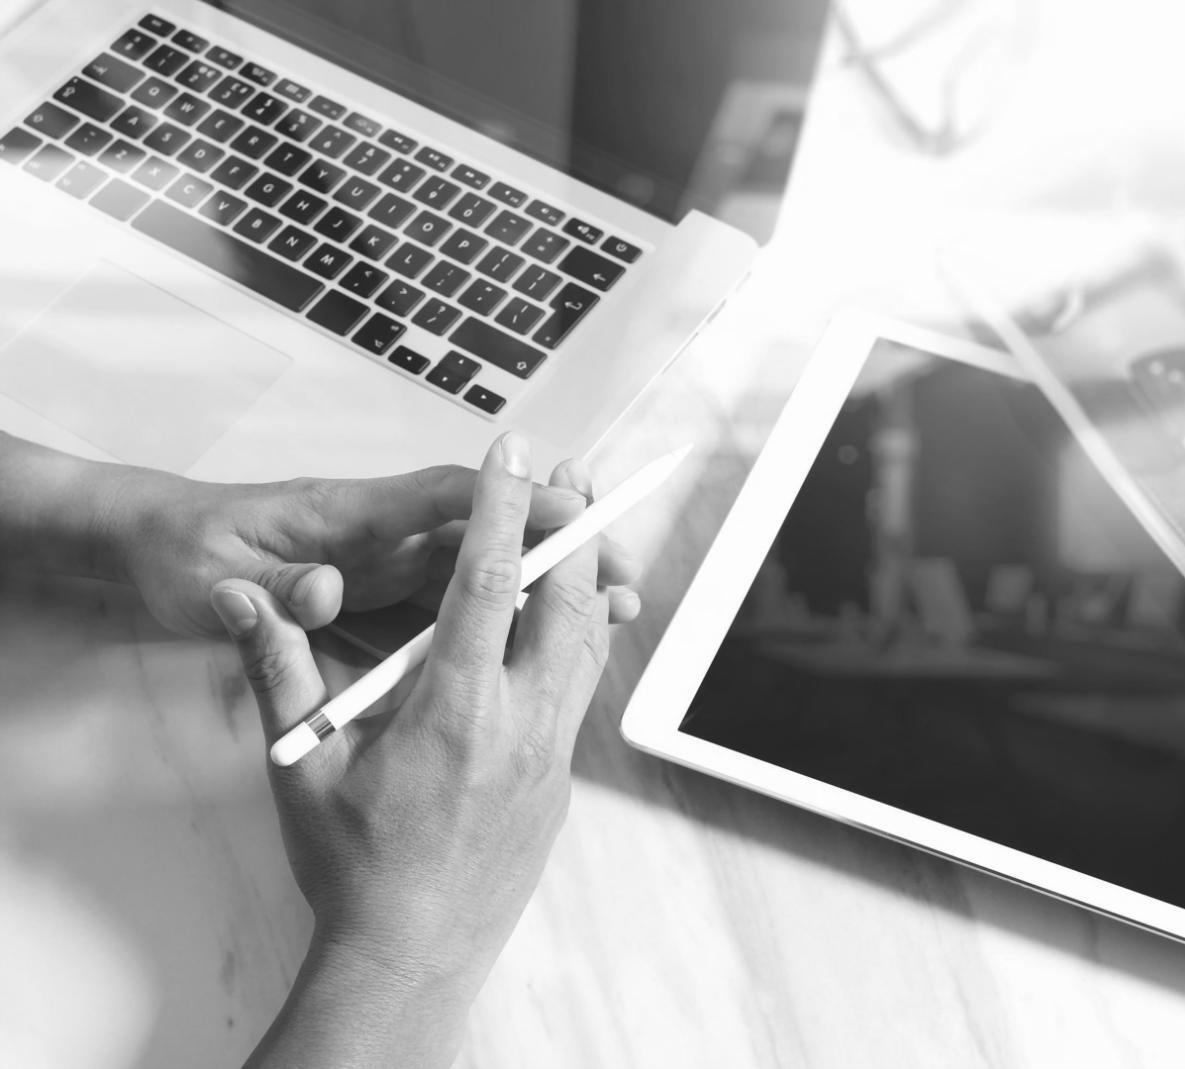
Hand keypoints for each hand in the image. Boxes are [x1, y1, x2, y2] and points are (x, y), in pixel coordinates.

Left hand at [104, 455, 638, 636]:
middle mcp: (382, 531)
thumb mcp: (212, 577)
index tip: (568, 509)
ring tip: (614, 605)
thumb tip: (318, 591)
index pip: (440, 499)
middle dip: (557, 542)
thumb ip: (270, 589)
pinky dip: (514, 612)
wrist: (155, 547)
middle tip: (623, 566)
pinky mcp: (389, 591)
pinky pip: (463, 602)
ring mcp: (390, 559)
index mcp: (347, 516)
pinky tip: (557, 633)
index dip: (507, 503)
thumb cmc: (186, 553)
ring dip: (549, 582)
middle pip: (485, 532)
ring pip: (485, 568)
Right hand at [219, 434, 614, 1068]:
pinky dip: (581, 637)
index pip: (490, 582)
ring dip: (584, 580)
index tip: (516, 455)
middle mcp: (521, 723)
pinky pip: (582, 688)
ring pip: (588, 643)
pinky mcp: (561, 778)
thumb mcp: (302, 766)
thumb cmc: (353, 865)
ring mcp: (551, 753)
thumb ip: (279, 671)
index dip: (504, 508)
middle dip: (570, 528)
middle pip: (566, 600)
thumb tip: (244, 599)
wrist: (412, 953)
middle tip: (570, 476)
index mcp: (456, 710)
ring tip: (578, 530)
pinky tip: (568, 617)